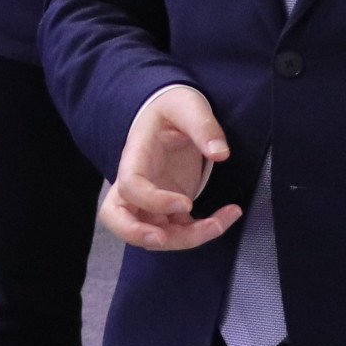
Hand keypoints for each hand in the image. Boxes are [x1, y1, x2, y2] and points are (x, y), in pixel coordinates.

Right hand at [99, 85, 240, 251]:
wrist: (171, 114)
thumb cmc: (172, 107)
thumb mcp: (188, 106)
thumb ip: (203, 126)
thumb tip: (220, 152)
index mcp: (136, 157)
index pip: (130, 186)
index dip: (153, 200)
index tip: (186, 203)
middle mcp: (138, 183)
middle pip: (117, 219)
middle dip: (137, 235)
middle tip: (162, 240)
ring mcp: (151, 199)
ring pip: (153, 233)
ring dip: (185, 239)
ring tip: (220, 223)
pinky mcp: (169, 208)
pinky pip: (179, 231)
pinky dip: (203, 232)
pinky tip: (229, 215)